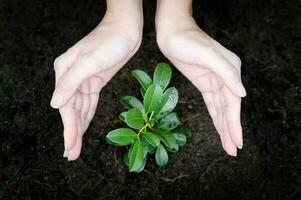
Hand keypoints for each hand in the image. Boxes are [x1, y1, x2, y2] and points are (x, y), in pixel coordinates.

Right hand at [50, 2, 142, 160]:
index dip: (68, 128)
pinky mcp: (96, 81)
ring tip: (76, 147)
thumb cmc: (109, 41)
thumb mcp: (89, 61)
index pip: (66, 106)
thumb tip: (55, 104)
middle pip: (72, 111)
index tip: (70, 147)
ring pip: (81, 109)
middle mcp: (71, 77)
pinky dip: (87, 115)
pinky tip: (84, 127)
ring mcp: (84, 79)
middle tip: (71, 154)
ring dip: (79, 127)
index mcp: (65, 72)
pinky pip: (90, 102)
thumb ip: (71, 82)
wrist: (126, 30)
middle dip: (72, 133)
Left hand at [156, 4, 245, 155]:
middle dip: (230, 130)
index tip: (237, 142)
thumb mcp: (206, 54)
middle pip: (228, 109)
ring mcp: (214, 81)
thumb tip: (242, 94)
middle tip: (233, 150)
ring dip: (224, 127)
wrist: (171, 33)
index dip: (234, 124)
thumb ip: (226, 73)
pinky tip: (219, 127)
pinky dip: (216, 116)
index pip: (233, 103)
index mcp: (230, 71)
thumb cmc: (188, 40)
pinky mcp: (204, 83)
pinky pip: (212, 104)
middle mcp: (225, 77)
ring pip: (221, 109)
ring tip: (228, 145)